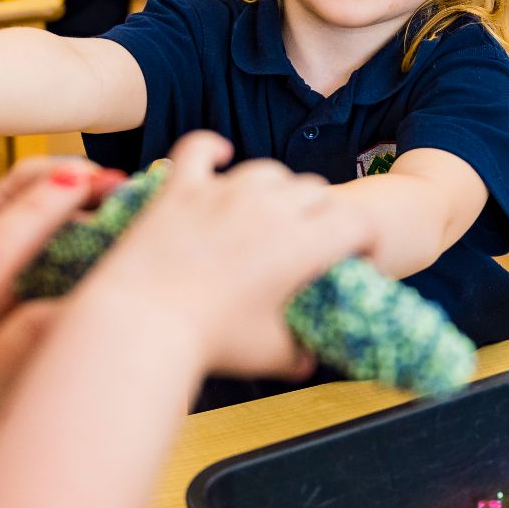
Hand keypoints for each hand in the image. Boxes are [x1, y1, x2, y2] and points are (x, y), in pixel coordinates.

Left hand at [79, 132, 374, 378]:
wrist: (142, 322)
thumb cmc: (210, 342)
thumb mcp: (272, 355)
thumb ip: (300, 352)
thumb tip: (308, 358)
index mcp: (302, 244)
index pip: (357, 222)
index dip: (366, 239)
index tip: (358, 257)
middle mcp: (269, 206)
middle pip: (316, 191)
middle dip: (325, 214)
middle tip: (313, 241)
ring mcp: (222, 191)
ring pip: (268, 171)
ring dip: (279, 189)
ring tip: (271, 214)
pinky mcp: (180, 187)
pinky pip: (199, 149)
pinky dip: (213, 149)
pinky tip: (220, 156)